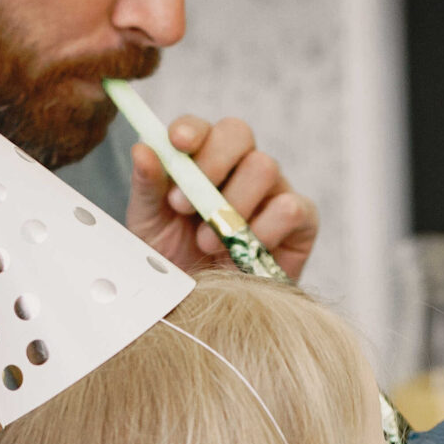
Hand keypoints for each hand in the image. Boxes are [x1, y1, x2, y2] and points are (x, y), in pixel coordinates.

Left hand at [126, 113, 317, 279]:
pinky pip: (292, 207)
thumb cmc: (176, 265)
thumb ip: (148, 187)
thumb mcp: (150, 226)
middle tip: (183, 205)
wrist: (202, 316)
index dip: (191, 130)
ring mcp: (272, 192)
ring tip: (206, 243)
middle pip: (238, 133)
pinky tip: (244, 252)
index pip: (202, 128)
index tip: (177, 143)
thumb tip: (142, 149)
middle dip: (212, 162)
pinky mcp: (300, 222)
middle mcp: (239, 169)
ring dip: (232, 205)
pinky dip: (265, 229)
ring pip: (264, 167)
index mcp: (201, 161)